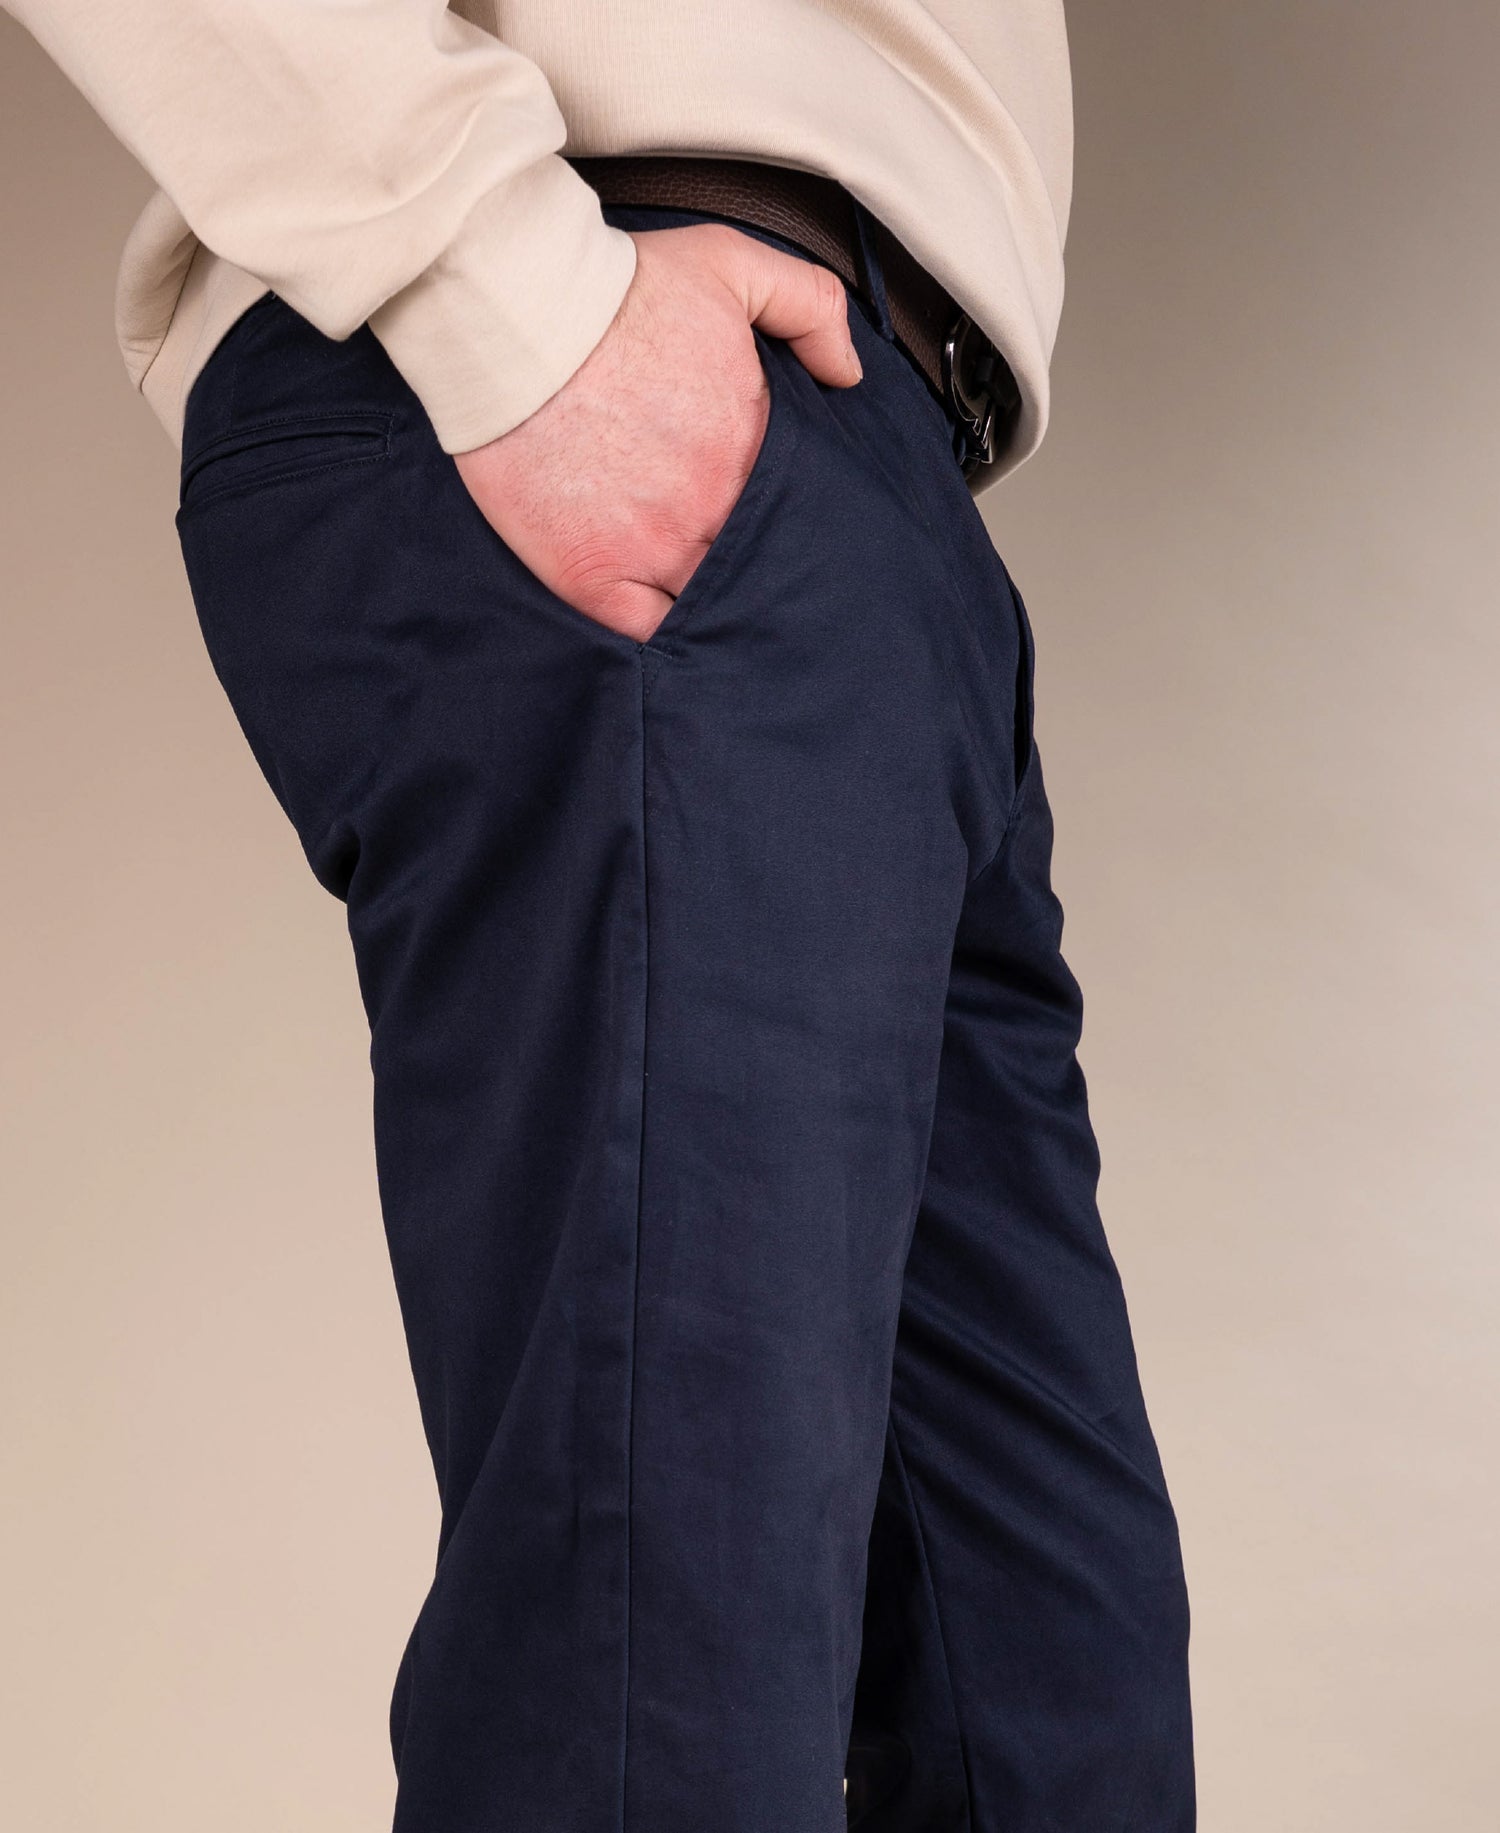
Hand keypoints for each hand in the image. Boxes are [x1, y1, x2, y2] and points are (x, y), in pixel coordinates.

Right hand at [451, 222, 863, 641]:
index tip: (783, 520)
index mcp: (753, 447)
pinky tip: (664, 621)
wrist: (516, 315)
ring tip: (714, 603)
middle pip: (756, 564)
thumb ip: (811, 308)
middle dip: (760, 567)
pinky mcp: (591, 575)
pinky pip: (646, 632)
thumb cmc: (617, 290)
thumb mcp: (733, 265)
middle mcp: (711, 508)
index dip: (793, 520)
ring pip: (707, 603)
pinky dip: (660, 632)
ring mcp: (652, 549)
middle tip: (754, 569)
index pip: (799, 512)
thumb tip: (847, 374)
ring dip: (713, 602)